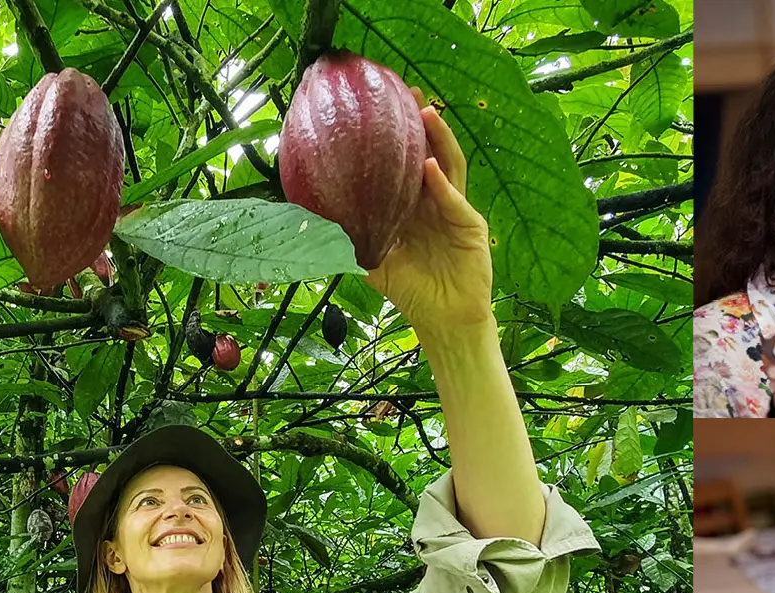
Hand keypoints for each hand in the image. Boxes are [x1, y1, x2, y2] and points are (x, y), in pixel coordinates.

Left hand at [364, 88, 492, 338]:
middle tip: (408, 91)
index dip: (398, 133)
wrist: (444, 320)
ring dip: (439, 139)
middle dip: (422, 121)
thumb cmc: (410, 291)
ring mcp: (456, 210)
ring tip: (426, 112)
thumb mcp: (370, 259)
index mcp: (414, 205)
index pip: (406, 160)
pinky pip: (455, 201)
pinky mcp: (471, 226)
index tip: (381, 104)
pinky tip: (429, 168)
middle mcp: (437, 200)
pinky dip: (443, 185)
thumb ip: (345, 237)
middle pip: (431, 151)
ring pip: (450, 165)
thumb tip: (303, 217)